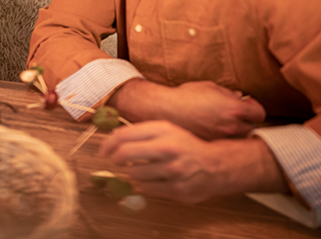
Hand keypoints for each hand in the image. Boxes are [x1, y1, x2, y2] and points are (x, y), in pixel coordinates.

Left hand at [100, 121, 285, 202]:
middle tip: (115, 160)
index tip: (104, 149)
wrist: (216, 165)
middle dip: (115, 158)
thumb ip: (140, 132)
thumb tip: (112, 138)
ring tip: (142, 168)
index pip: (124, 135)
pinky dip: (144, 184)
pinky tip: (152, 178)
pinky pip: (147, 189)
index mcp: (164, 130)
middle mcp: (168, 149)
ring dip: (133, 172)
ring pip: (135, 174)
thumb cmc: (185, 145)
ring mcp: (173, 171)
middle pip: (125, 154)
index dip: (108, 143)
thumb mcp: (165, 130)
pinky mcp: (177, 190)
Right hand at [109, 79, 265, 139]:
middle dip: (246, 120)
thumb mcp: (210, 87)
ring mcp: (222, 138)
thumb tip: (240, 97)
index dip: (253, 108)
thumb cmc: (186, 95)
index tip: (247, 104)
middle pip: (252, 127)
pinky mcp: (211, 145)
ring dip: (236, 131)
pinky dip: (222, 138)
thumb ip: (228, 94)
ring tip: (223, 123)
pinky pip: (224, 143)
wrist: (165, 110)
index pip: (259, 113)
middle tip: (235, 114)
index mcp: (235, 109)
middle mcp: (232, 126)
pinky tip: (213, 130)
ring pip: (239, 137)